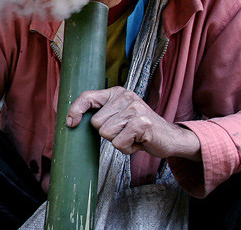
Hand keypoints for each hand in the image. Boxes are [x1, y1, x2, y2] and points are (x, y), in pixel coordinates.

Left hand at [66, 86, 200, 160]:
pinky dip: (127, 148)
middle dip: (108, 133)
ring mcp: (134, 109)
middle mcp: (125, 96)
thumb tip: (72, 120)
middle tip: (125, 132)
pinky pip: (118, 143)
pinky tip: (138, 142)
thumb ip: (102, 114)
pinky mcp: (141, 123)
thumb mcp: (119, 115)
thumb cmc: (139, 129)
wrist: (169, 137)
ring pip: (106, 134)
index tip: (71, 123)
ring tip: (132, 137)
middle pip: (96, 123)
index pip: (87, 96)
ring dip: (118, 141)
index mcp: (116, 93)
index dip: (75, 110)